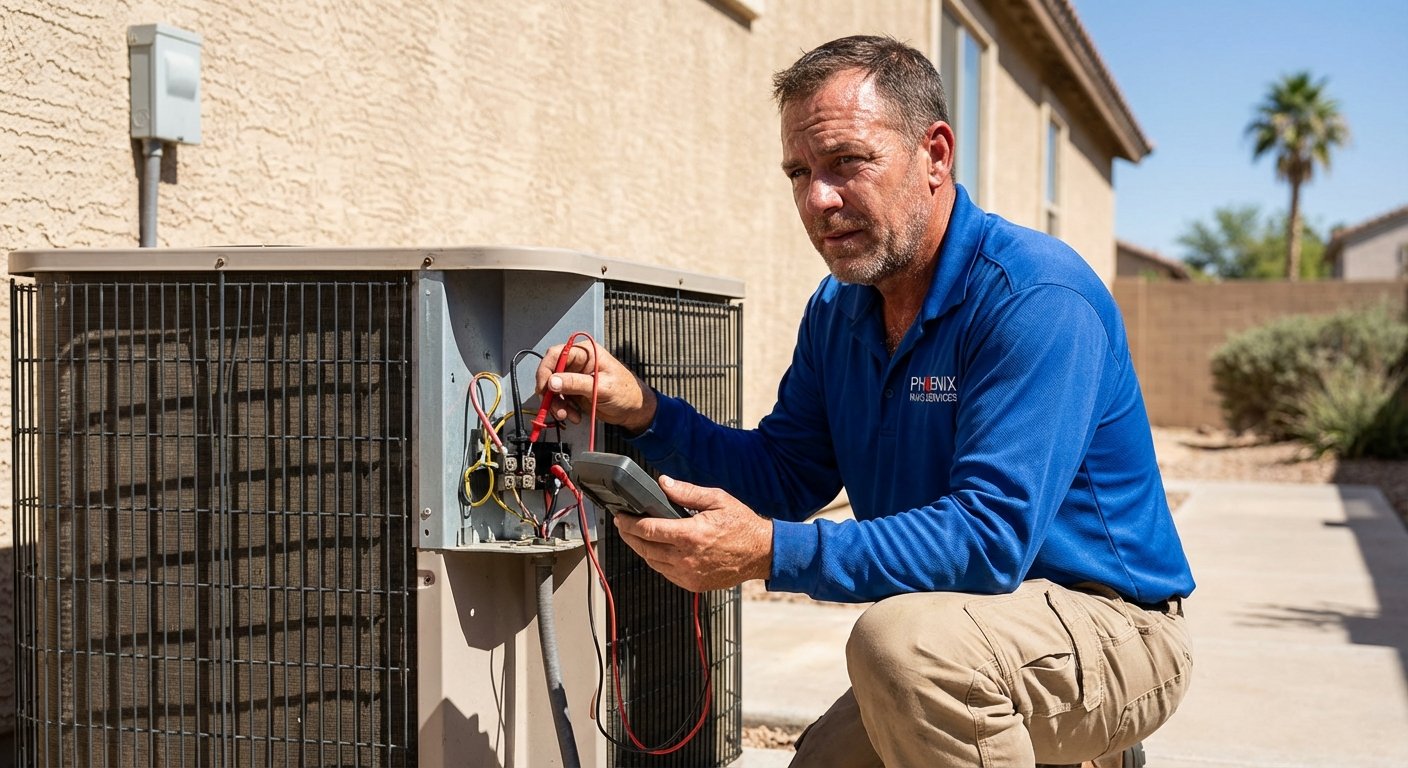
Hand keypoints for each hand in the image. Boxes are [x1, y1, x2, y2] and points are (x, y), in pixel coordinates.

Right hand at [535, 342, 656, 433]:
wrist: (634, 409)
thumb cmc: (626, 392)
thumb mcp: (601, 387)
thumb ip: (576, 383)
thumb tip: (553, 382)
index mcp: (585, 353)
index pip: (556, 354)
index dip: (546, 370)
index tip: (544, 387)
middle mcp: (577, 363)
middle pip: (550, 372)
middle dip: (550, 392)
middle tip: (554, 406)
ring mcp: (574, 377)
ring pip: (553, 389)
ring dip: (557, 404)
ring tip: (568, 415)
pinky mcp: (574, 391)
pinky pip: (559, 399)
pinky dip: (563, 409)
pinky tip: (574, 416)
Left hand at [613, 475, 772, 592]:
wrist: (761, 553)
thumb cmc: (743, 526)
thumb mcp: (717, 500)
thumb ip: (687, 493)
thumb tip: (664, 484)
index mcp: (691, 535)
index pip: (648, 530)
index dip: (629, 522)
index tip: (621, 516)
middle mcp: (687, 558)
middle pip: (644, 548)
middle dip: (629, 535)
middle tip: (622, 525)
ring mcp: (689, 574)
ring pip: (652, 562)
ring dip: (640, 549)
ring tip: (634, 536)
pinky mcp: (693, 584)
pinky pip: (665, 573)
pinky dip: (656, 561)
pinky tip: (655, 550)